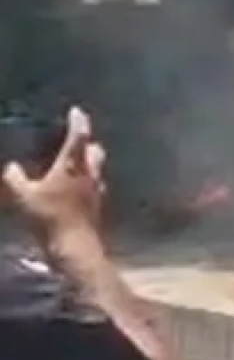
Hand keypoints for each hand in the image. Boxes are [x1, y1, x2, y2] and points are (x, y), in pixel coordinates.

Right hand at [2, 106, 106, 242]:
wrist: (76, 248)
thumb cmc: (50, 218)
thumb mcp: (23, 198)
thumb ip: (14, 179)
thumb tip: (10, 167)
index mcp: (73, 166)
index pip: (78, 137)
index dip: (78, 123)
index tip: (76, 111)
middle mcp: (89, 174)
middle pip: (94, 151)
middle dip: (88, 142)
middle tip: (77, 138)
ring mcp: (96, 190)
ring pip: (97, 168)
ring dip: (90, 161)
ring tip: (77, 160)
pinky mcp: (98, 206)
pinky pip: (95, 186)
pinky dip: (88, 181)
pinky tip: (79, 188)